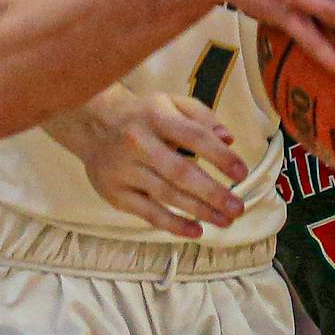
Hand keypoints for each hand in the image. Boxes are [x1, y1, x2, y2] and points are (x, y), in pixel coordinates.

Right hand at [71, 89, 251, 238]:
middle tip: (237, 208)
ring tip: (225, 220)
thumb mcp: (172, 103)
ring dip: (199, 211)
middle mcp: (138, 143)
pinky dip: (173, 224)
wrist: (93, 125)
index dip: (220, 156)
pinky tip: (196, 231)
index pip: (193, 137)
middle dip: (212, 193)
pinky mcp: (116, 193)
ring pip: (166, 195)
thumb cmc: (144, 115)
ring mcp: (124, 170)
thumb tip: (228, 139)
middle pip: (180, 172)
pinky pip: (148, 213)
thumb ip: (202, 117)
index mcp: (156, 116)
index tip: (241, 173)